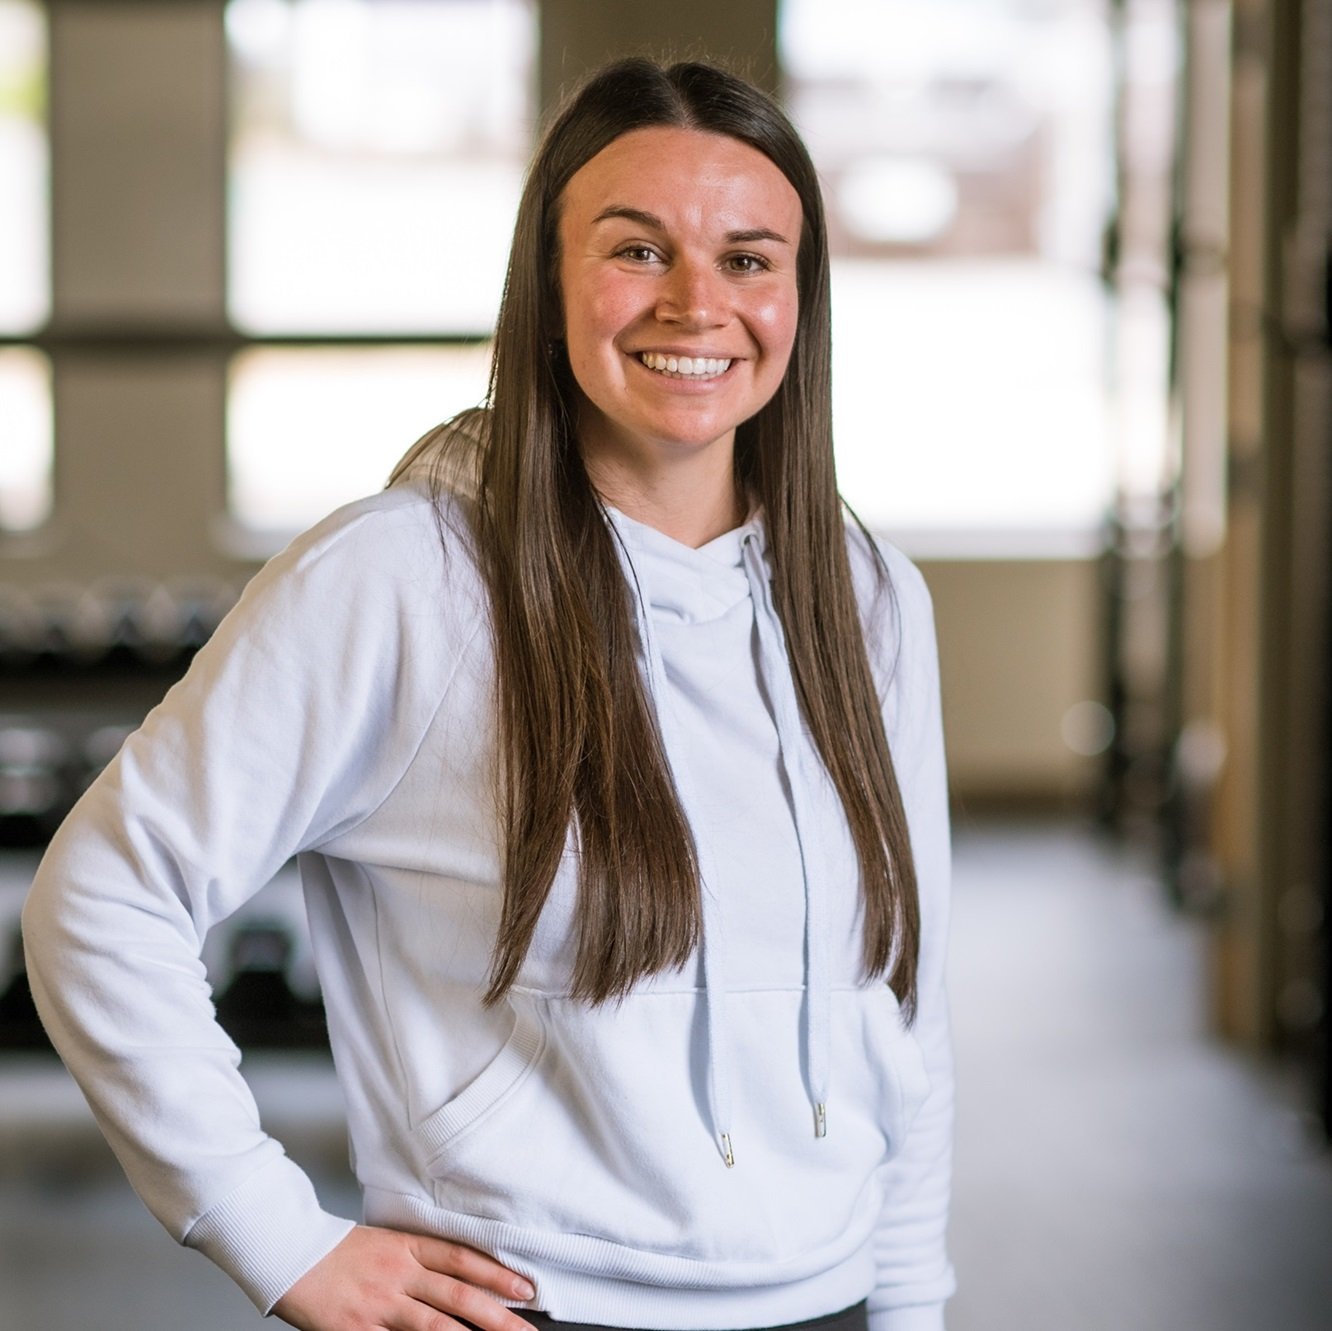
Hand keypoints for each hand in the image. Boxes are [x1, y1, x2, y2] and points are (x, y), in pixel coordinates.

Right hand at [272, 1224, 536, 1330]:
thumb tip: (458, 1279)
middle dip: (499, 1316)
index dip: (497, 1275)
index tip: (527, 1289)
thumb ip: (418, 1261)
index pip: (464, 1260)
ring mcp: (380, 1305)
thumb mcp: (385, 1243)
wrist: (288, 1250)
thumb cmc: (336, 1250)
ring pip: (435, 1327)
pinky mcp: (356, 1330)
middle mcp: (400, 1274)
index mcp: (408, 1247)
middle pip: (459, 1297)